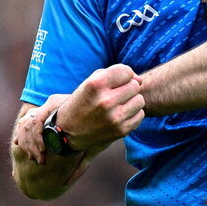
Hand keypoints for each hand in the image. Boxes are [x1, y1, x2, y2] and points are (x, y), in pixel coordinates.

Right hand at [14, 65, 144, 164]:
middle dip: (127, 88)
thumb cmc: (81, 103)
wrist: (66, 134)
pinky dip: (132, 115)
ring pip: (139, 100)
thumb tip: (140, 80)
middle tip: (115, 95)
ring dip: (131, 101)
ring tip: (117, 106)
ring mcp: (115, 118)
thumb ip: (114, 74)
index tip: (115, 82)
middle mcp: (106, 101)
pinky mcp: (121, 131)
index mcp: (96, 85)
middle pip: (135, 85)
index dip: (123, 75)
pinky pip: (140, 115)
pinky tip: (119, 116)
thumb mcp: (89, 83)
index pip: (125, 71)